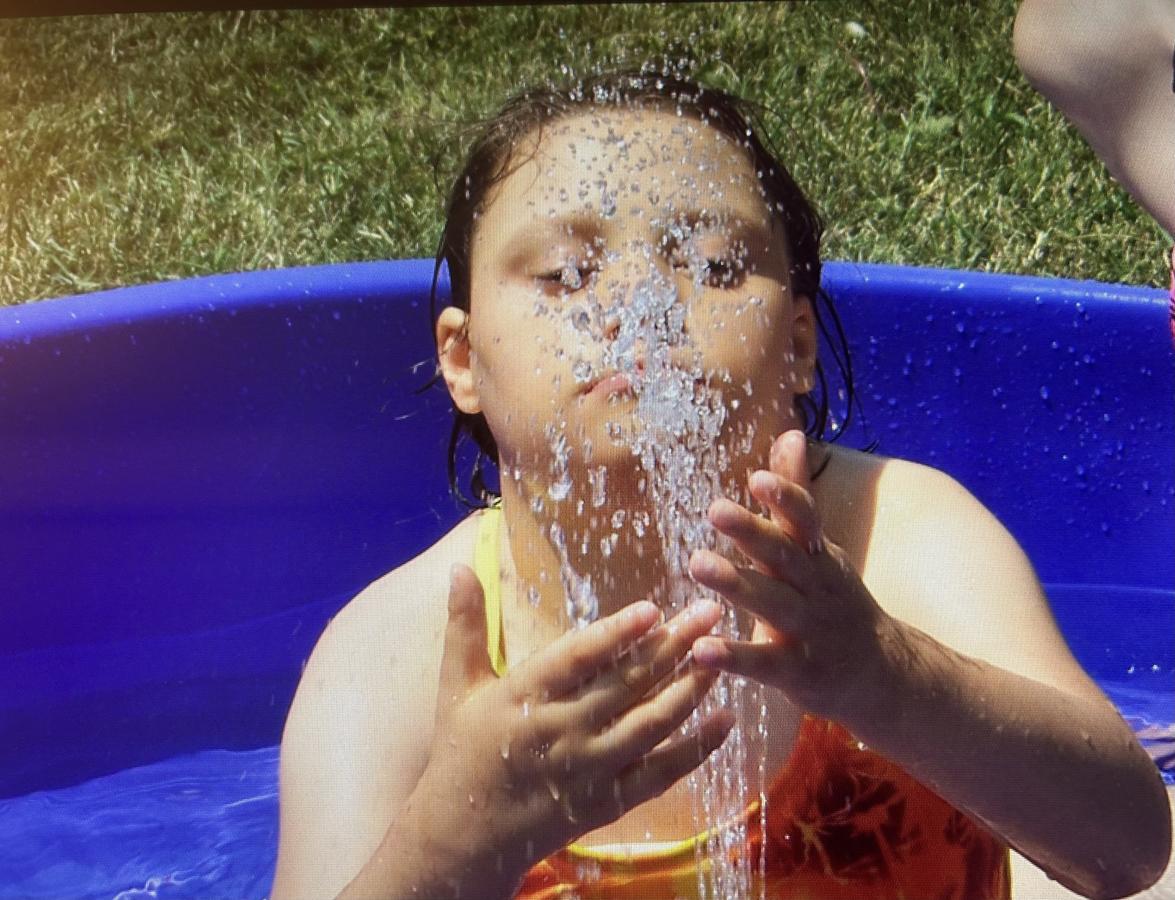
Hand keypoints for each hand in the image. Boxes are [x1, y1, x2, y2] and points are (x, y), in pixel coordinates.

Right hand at [415, 565, 734, 882]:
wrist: (464, 837)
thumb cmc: (461, 752)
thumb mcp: (457, 686)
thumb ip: (465, 625)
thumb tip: (459, 566)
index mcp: (524, 696)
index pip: (578, 659)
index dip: (616, 634)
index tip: (653, 609)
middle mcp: (561, 731)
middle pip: (628, 685)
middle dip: (674, 646)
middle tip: (711, 613)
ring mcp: (590, 769)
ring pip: (653, 725)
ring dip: (692, 690)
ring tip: (722, 656)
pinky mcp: (608, 801)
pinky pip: (662, 773)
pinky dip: (697, 748)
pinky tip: (726, 721)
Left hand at [687, 430, 891, 721]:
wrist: (883, 675)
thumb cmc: (833, 600)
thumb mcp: (819, 547)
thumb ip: (795, 496)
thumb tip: (789, 433)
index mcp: (817, 555)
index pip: (805, 520)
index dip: (786, 498)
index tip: (759, 478)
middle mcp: (815, 587)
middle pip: (785, 556)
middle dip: (752, 532)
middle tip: (715, 509)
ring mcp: (810, 631)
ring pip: (773, 605)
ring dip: (737, 583)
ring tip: (697, 564)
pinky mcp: (799, 673)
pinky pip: (764, 663)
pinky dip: (734, 656)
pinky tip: (701, 648)